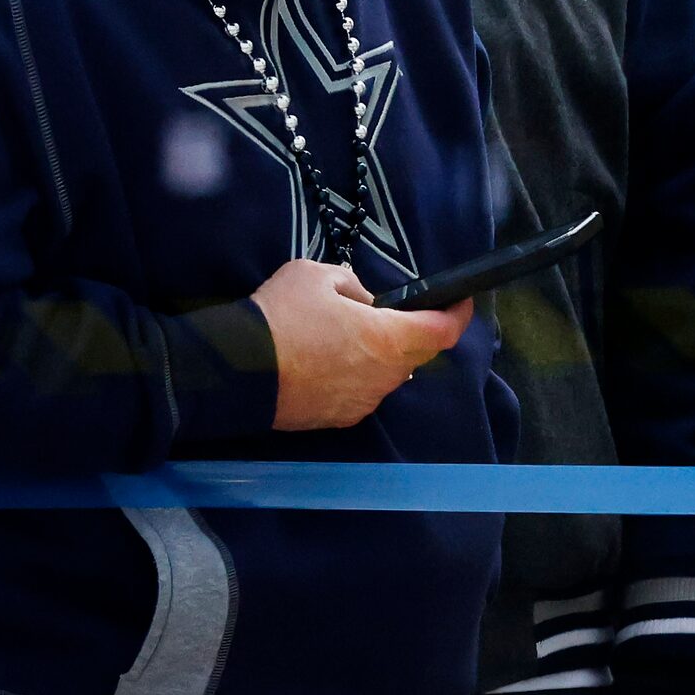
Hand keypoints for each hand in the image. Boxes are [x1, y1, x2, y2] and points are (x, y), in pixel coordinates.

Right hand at [248, 260, 473, 431]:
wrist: (235, 372)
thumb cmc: (280, 316)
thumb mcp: (317, 276)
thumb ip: (353, 286)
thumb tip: (365, 303)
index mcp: (388, 339)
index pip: (443, 331)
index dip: (458, 314)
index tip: (459, 301)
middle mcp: (384, 377)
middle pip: (418, 354)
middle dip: (417, 332)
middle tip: (399, 312)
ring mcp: (362, 402)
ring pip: (389, 375)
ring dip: (384, 355)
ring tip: (354, 335)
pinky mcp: (339, 418)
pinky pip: (363, 392)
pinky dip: (359, 374)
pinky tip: (332, 361)